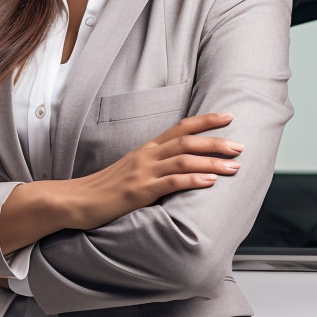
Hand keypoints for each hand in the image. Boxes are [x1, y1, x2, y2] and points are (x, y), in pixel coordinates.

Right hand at [69, 112, 243, 230]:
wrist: (75, 201)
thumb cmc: (105, 189)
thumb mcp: (132, 171)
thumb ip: (155, 167)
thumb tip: (180, 170)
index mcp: (146, 149)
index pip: (180, 127)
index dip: (206, 120)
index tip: (229, 116)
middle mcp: (146, 156)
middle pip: (187, 142)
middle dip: (216, 142)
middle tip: (241, 146)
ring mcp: (142, 173)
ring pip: (183, 161)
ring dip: (212, 163)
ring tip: (234, 167)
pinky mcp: (138, 192)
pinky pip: (170, 183)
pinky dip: (192, 180)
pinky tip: (209, 182)